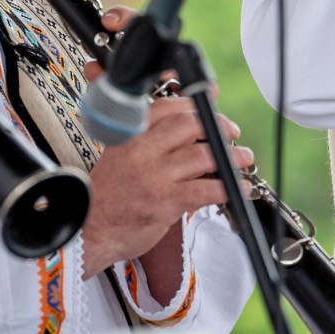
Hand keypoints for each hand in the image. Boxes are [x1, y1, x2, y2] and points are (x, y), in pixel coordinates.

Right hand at [78, 83, 253, 277]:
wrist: (89, 230)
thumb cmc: (110, 193)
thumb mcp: (121, 154)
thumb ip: (152, 134)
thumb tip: (188, 113)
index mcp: (129, 135)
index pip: (168, 107)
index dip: (195, 103)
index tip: (213, 103)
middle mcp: (141, 151)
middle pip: (190, 125)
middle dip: (219, 126)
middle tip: (232, 133)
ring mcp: (154, 176)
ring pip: (203, 155)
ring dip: (231, 156)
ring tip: (244, 158)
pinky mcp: (165, 202)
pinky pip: (206, 189)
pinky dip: (229, 186)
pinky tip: (239, 187)